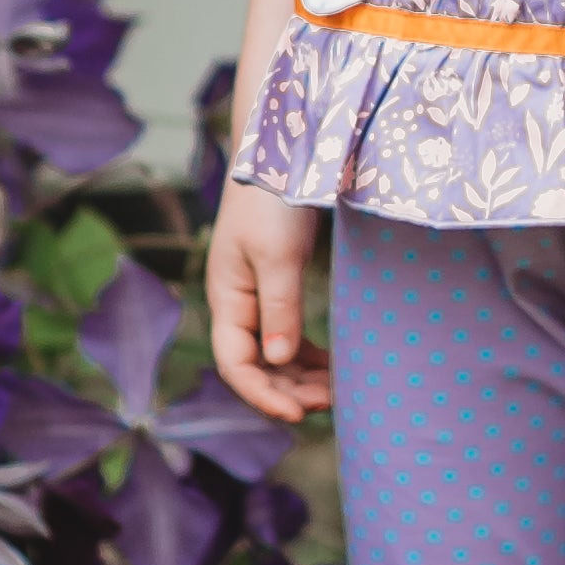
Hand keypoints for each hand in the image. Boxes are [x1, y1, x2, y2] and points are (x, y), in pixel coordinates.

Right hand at [207, 179, 334, 426]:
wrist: (285, 150)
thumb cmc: (274, 198)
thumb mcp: (277, 254)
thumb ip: (278, 308)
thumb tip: (277, 362)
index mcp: (227, 297)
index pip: (235, 364)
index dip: (262, 395)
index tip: (297, 414)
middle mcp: (239, 303)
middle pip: (257, 366)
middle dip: (289, 391)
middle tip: (331, 404)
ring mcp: (259, 297)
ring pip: (277, 355)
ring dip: (302, 377)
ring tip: (338, 392)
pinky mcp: (280, 287)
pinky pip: (291, 336)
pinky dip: (311, 356)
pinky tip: (335, 367)